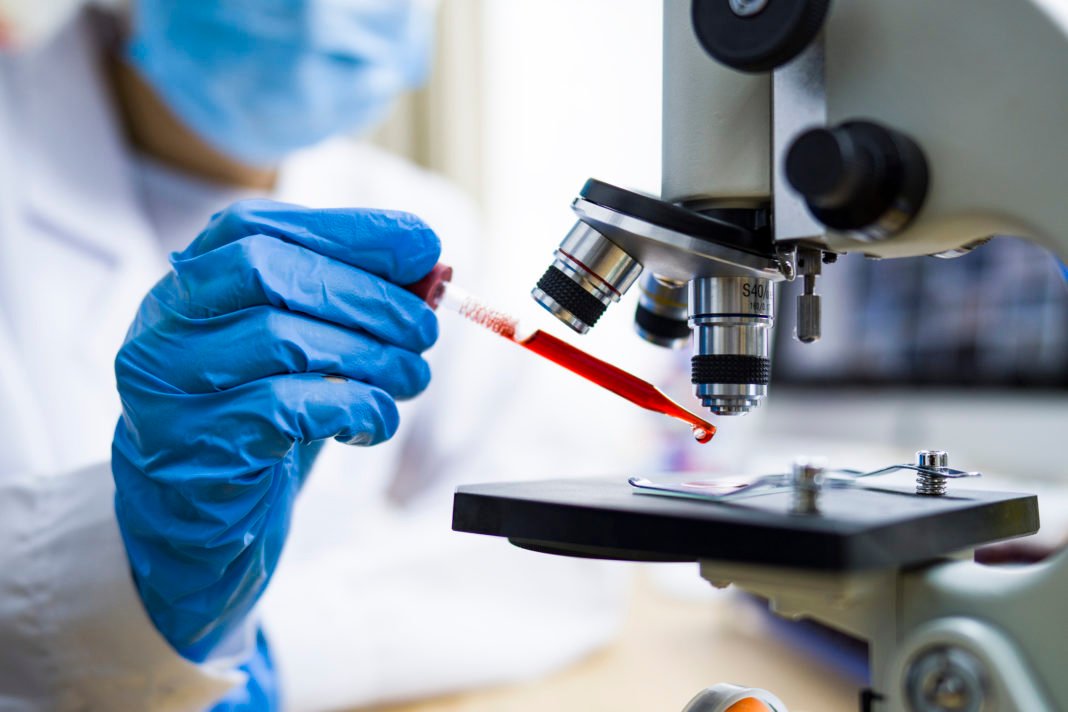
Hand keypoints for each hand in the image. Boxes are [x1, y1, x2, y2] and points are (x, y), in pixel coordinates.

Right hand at [112, 199, 439, 660]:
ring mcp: (168, 386)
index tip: (423, 244)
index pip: (256, 227)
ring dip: (371, 356)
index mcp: (188, 285)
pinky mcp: (193, 445)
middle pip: (268, 272)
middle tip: (424, 329)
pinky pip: (286, 409)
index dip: (347, 230)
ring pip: (281, 339)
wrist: (193, 519)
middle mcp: (163, 326)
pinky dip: (353, 407)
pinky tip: (376, 420)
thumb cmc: (256, 419)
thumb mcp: (297, 350)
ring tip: (410, 377)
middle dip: (366, 295)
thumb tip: (429, 269)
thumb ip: (342, 303)